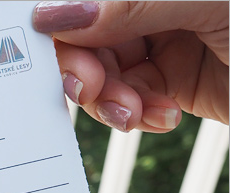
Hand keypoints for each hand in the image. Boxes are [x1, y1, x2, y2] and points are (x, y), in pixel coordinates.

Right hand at [33, 1, 228, 130]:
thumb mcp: (206, 4)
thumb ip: (130, 6)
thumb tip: (52, 14)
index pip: (85, 4)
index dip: (61, 27)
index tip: (54, 53)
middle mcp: (155, 10)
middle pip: (86, 42)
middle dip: (84, 72)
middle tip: (91, 90)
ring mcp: (164, 45)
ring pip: (105, 77)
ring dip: (112, 102)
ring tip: (135, 113)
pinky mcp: (175, 82)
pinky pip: (133, 101)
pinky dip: (140, 115)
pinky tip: (163, 116)